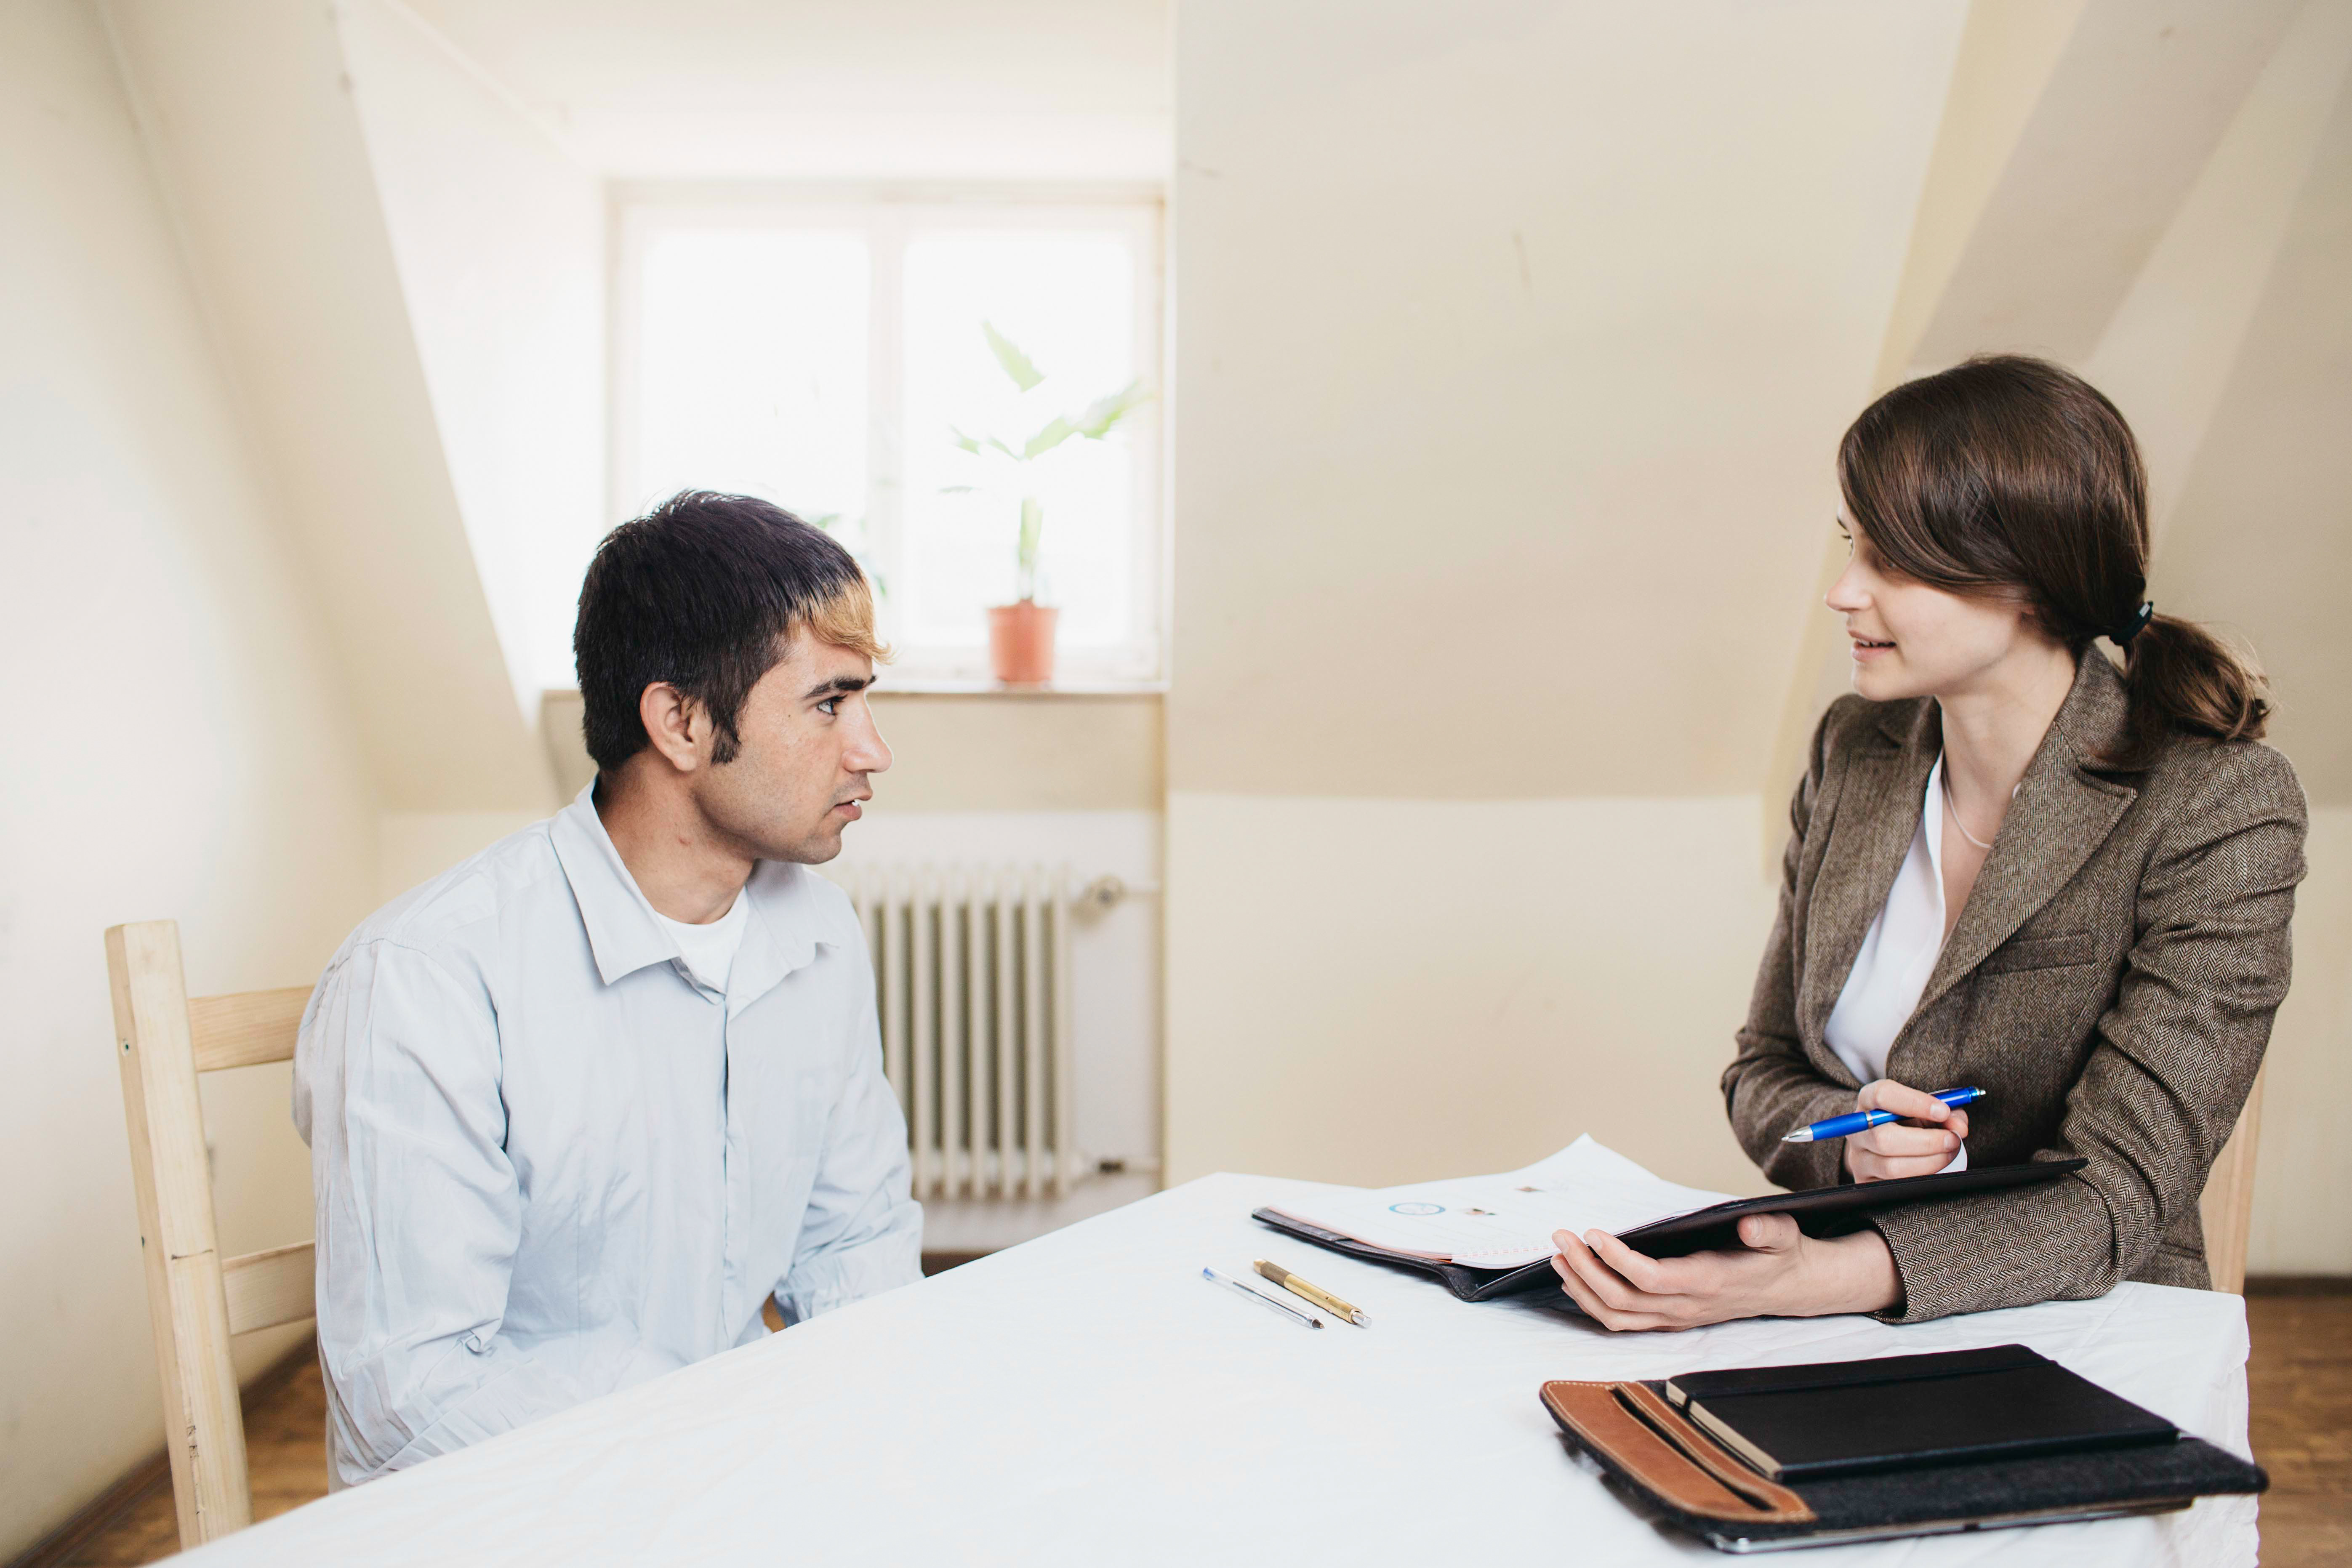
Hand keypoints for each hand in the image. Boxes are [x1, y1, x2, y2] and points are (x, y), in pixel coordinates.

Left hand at [1549, 1214, 1899, 1330]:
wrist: (1785, 1287)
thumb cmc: (1775, 1256)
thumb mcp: (1782, 1236)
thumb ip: (1768, 1231)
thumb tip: (1751, 1227)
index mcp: (1706, 1283)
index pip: (1649, 1279)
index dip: (1616, 1260)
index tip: (1592, 1233)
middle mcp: (1684, 1306)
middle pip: (1621, 1300)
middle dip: (1585, 1270)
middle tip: (1561, 1238)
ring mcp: (1673, 1317)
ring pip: (1615, 1316)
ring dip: (1581, 1287)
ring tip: (1559, 1257)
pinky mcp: (1667, 1319)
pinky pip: (1621, 1321)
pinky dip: (1592, 1303)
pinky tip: (1574, 1280)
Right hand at [1844, 1078, 1968, 1182]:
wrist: (1893, 1144)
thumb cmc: (1913, 1123)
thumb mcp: (1928, 1111)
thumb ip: (1948, 1113)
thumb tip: (1958, 1127)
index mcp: (1869, 1101)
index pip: (1882, 1095)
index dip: (1914, 1102)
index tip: (1943, 1111)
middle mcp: (1858, 1129)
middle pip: (1884, 1138)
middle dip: (1927, 1142)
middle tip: (1953, 1139)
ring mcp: (1858, 1158)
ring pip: (1891, 1167)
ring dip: (1929, 1162)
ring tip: (1949, 1154)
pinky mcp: (1865, 1182)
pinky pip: (1895, 1186)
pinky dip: (1922, 1178)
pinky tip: (1935, 1169)